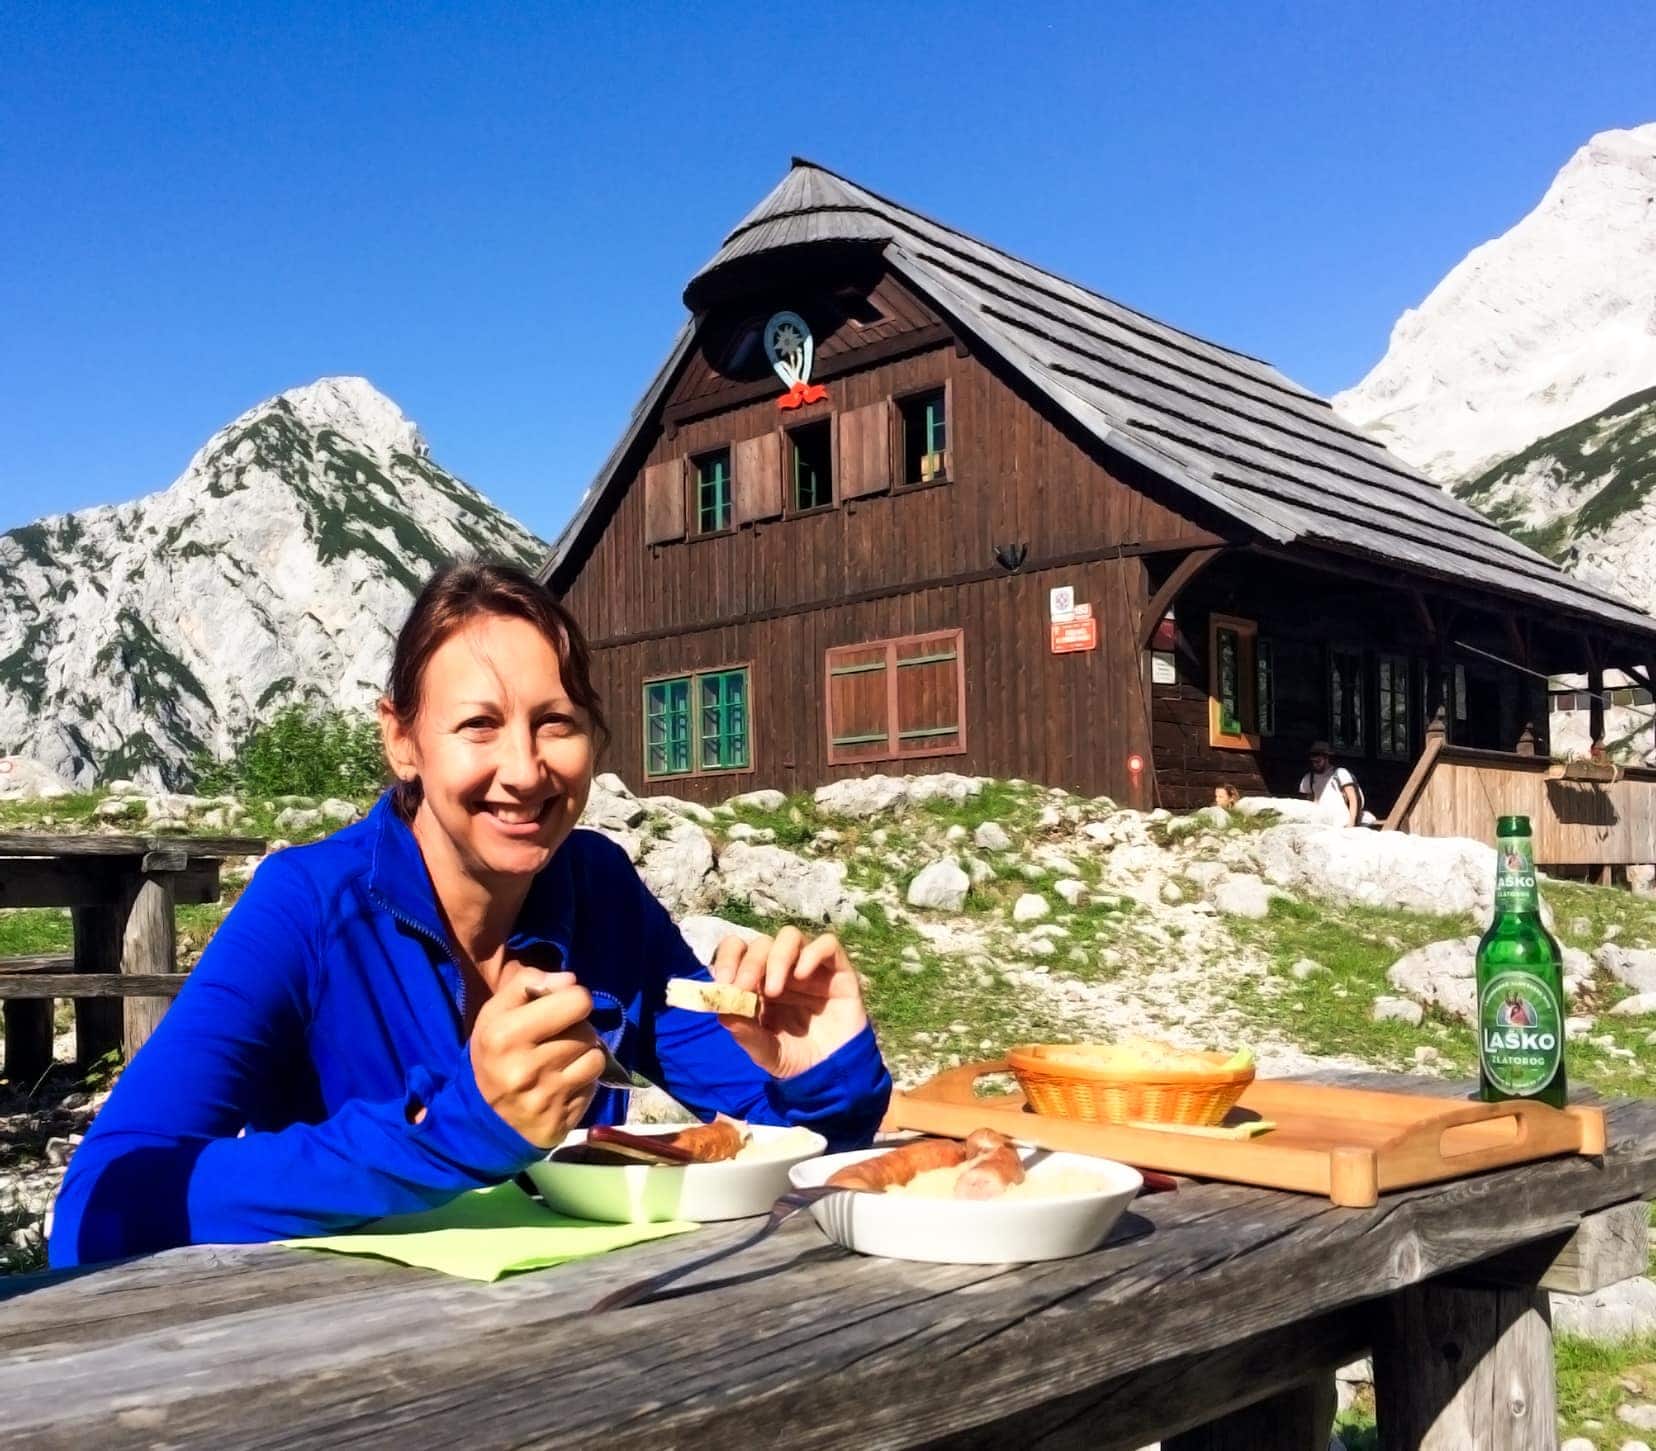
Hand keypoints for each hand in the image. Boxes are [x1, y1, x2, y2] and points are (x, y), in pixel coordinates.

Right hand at [469, 966, 603, 1147]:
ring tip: (562, 1059)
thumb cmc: (495, 1055)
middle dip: (577, 1028)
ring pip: (595, 1057)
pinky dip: (584, 1078)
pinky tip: (564, 1081)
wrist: (487, 1120)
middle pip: (587, 1030)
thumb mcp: (494, 1013)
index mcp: (505, 1035)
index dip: (572, 998)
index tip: (560, 1006)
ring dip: (584, 1054)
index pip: (576, 1001)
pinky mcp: (563, 1118)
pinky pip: (594, 1084)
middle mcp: (525, 1068)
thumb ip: (526, 983)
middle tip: (559, 1036)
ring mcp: (546, 1097)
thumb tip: (570, 981)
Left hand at [710, 927, 869, 1079]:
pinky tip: (802, 976)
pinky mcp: (838, 970)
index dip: (727, 958)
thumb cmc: (794, 1057)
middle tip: (745, 988)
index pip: (737, 950)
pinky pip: (828, 944)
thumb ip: (744, 1032)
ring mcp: (809, 967)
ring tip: (774, 990)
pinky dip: (812, 953)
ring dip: (777, 957)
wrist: (832, 1072)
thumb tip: (722, 1010)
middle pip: (761, 943)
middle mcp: (782, 969)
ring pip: (790, 936)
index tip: (723, 981)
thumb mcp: (764, 1051)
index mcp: (757, 983)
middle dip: (750, 963)